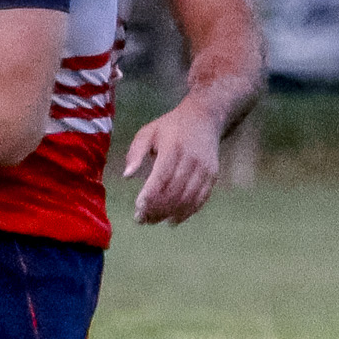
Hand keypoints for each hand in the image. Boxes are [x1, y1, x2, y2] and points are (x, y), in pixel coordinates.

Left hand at [124, 100, 221, 224]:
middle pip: (174, 191)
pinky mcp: (212, 175)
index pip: (161, 177)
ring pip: (187, 198)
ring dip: (169, 214)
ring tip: (154, 221)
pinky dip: (186, 213)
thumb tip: (127, 176)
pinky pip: (200, 199)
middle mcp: (191, 159)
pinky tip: (173, 220)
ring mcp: (204, 168)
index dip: (150, 196)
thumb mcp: (148, 132)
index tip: (138, 209)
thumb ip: (135, 153)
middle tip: (142, 220)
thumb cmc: (170, 127)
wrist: (204, 118)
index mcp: (173, 147)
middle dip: (157, 209)